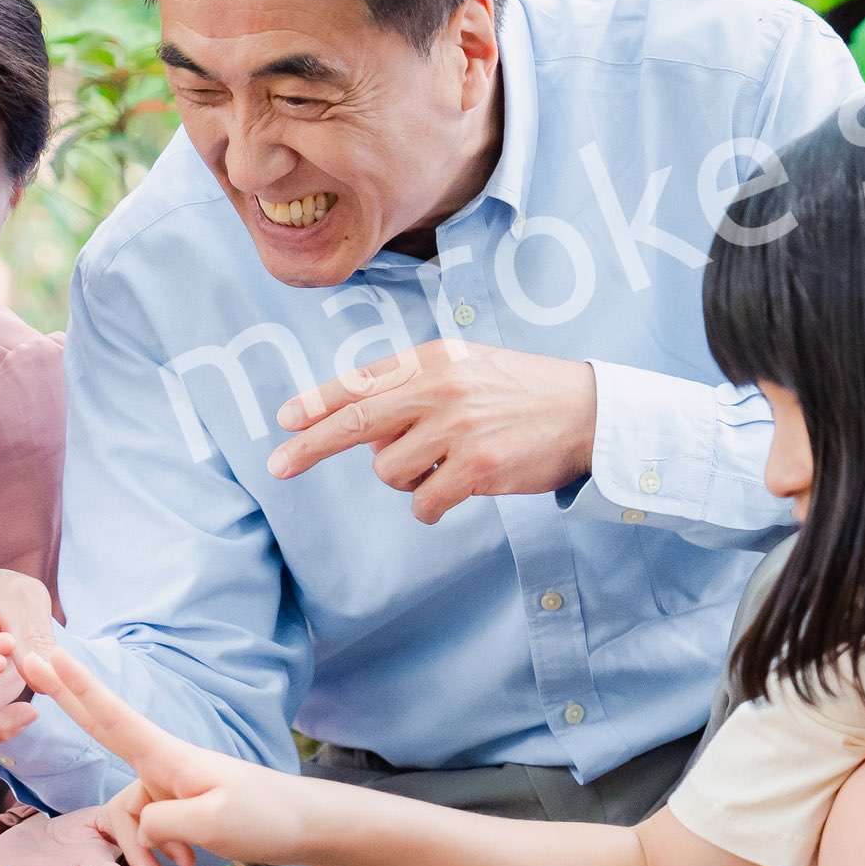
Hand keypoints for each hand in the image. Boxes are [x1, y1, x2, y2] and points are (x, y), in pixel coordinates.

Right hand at [19, 640, 321, 865]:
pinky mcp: (177, 807)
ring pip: (128, 817)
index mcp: (169, 758)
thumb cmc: (266, 818)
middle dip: (68, 699)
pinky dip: (159, 853)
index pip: (114, 718)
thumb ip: (161, 823)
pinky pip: (149, 831)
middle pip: (104, 729)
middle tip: (31, 659)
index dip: (78, 689)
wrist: (306, 829)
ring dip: (140, 851)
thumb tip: (139, 827)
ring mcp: (169, 786)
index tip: (49, 655)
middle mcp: (162, 766)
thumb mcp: (210, 824)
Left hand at [268, 340, 597, 521]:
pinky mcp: (477, 467)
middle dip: (310, 446)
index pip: (362, 381)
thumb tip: (360, 434)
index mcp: (433, 360)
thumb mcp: (466, 368)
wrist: (587, 412)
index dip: (318, 402)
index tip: (285, 420)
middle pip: (357, 423)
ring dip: (406, 480)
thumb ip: (414, 390)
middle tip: (277, 466)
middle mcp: (440, 388)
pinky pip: (423, 502)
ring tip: (442, 465)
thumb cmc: (521, 392)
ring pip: (390, 472)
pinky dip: (430, 505)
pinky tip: (454, 491)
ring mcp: (458, 428)